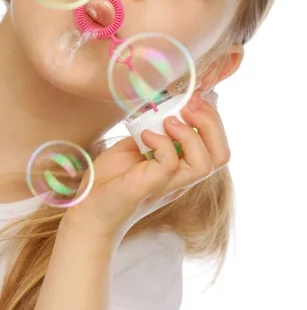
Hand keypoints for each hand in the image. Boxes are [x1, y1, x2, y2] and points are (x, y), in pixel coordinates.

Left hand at [62, 91, 230, 242]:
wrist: (88, 211)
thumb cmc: (110, 180)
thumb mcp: (134, 148)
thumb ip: (152, 132)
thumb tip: (162, 108)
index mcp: (181, 168)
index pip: (216, 148)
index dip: (212, 120)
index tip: (194, 98)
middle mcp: (180, 179)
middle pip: (220, 155)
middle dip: (211, 123)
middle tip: (189, 104)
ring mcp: (166, 185)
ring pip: (204, 164)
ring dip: (190, 134)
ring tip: (169, 121)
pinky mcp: (148, 186)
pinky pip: (170, 164)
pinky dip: (161, 142)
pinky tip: (144, 135)